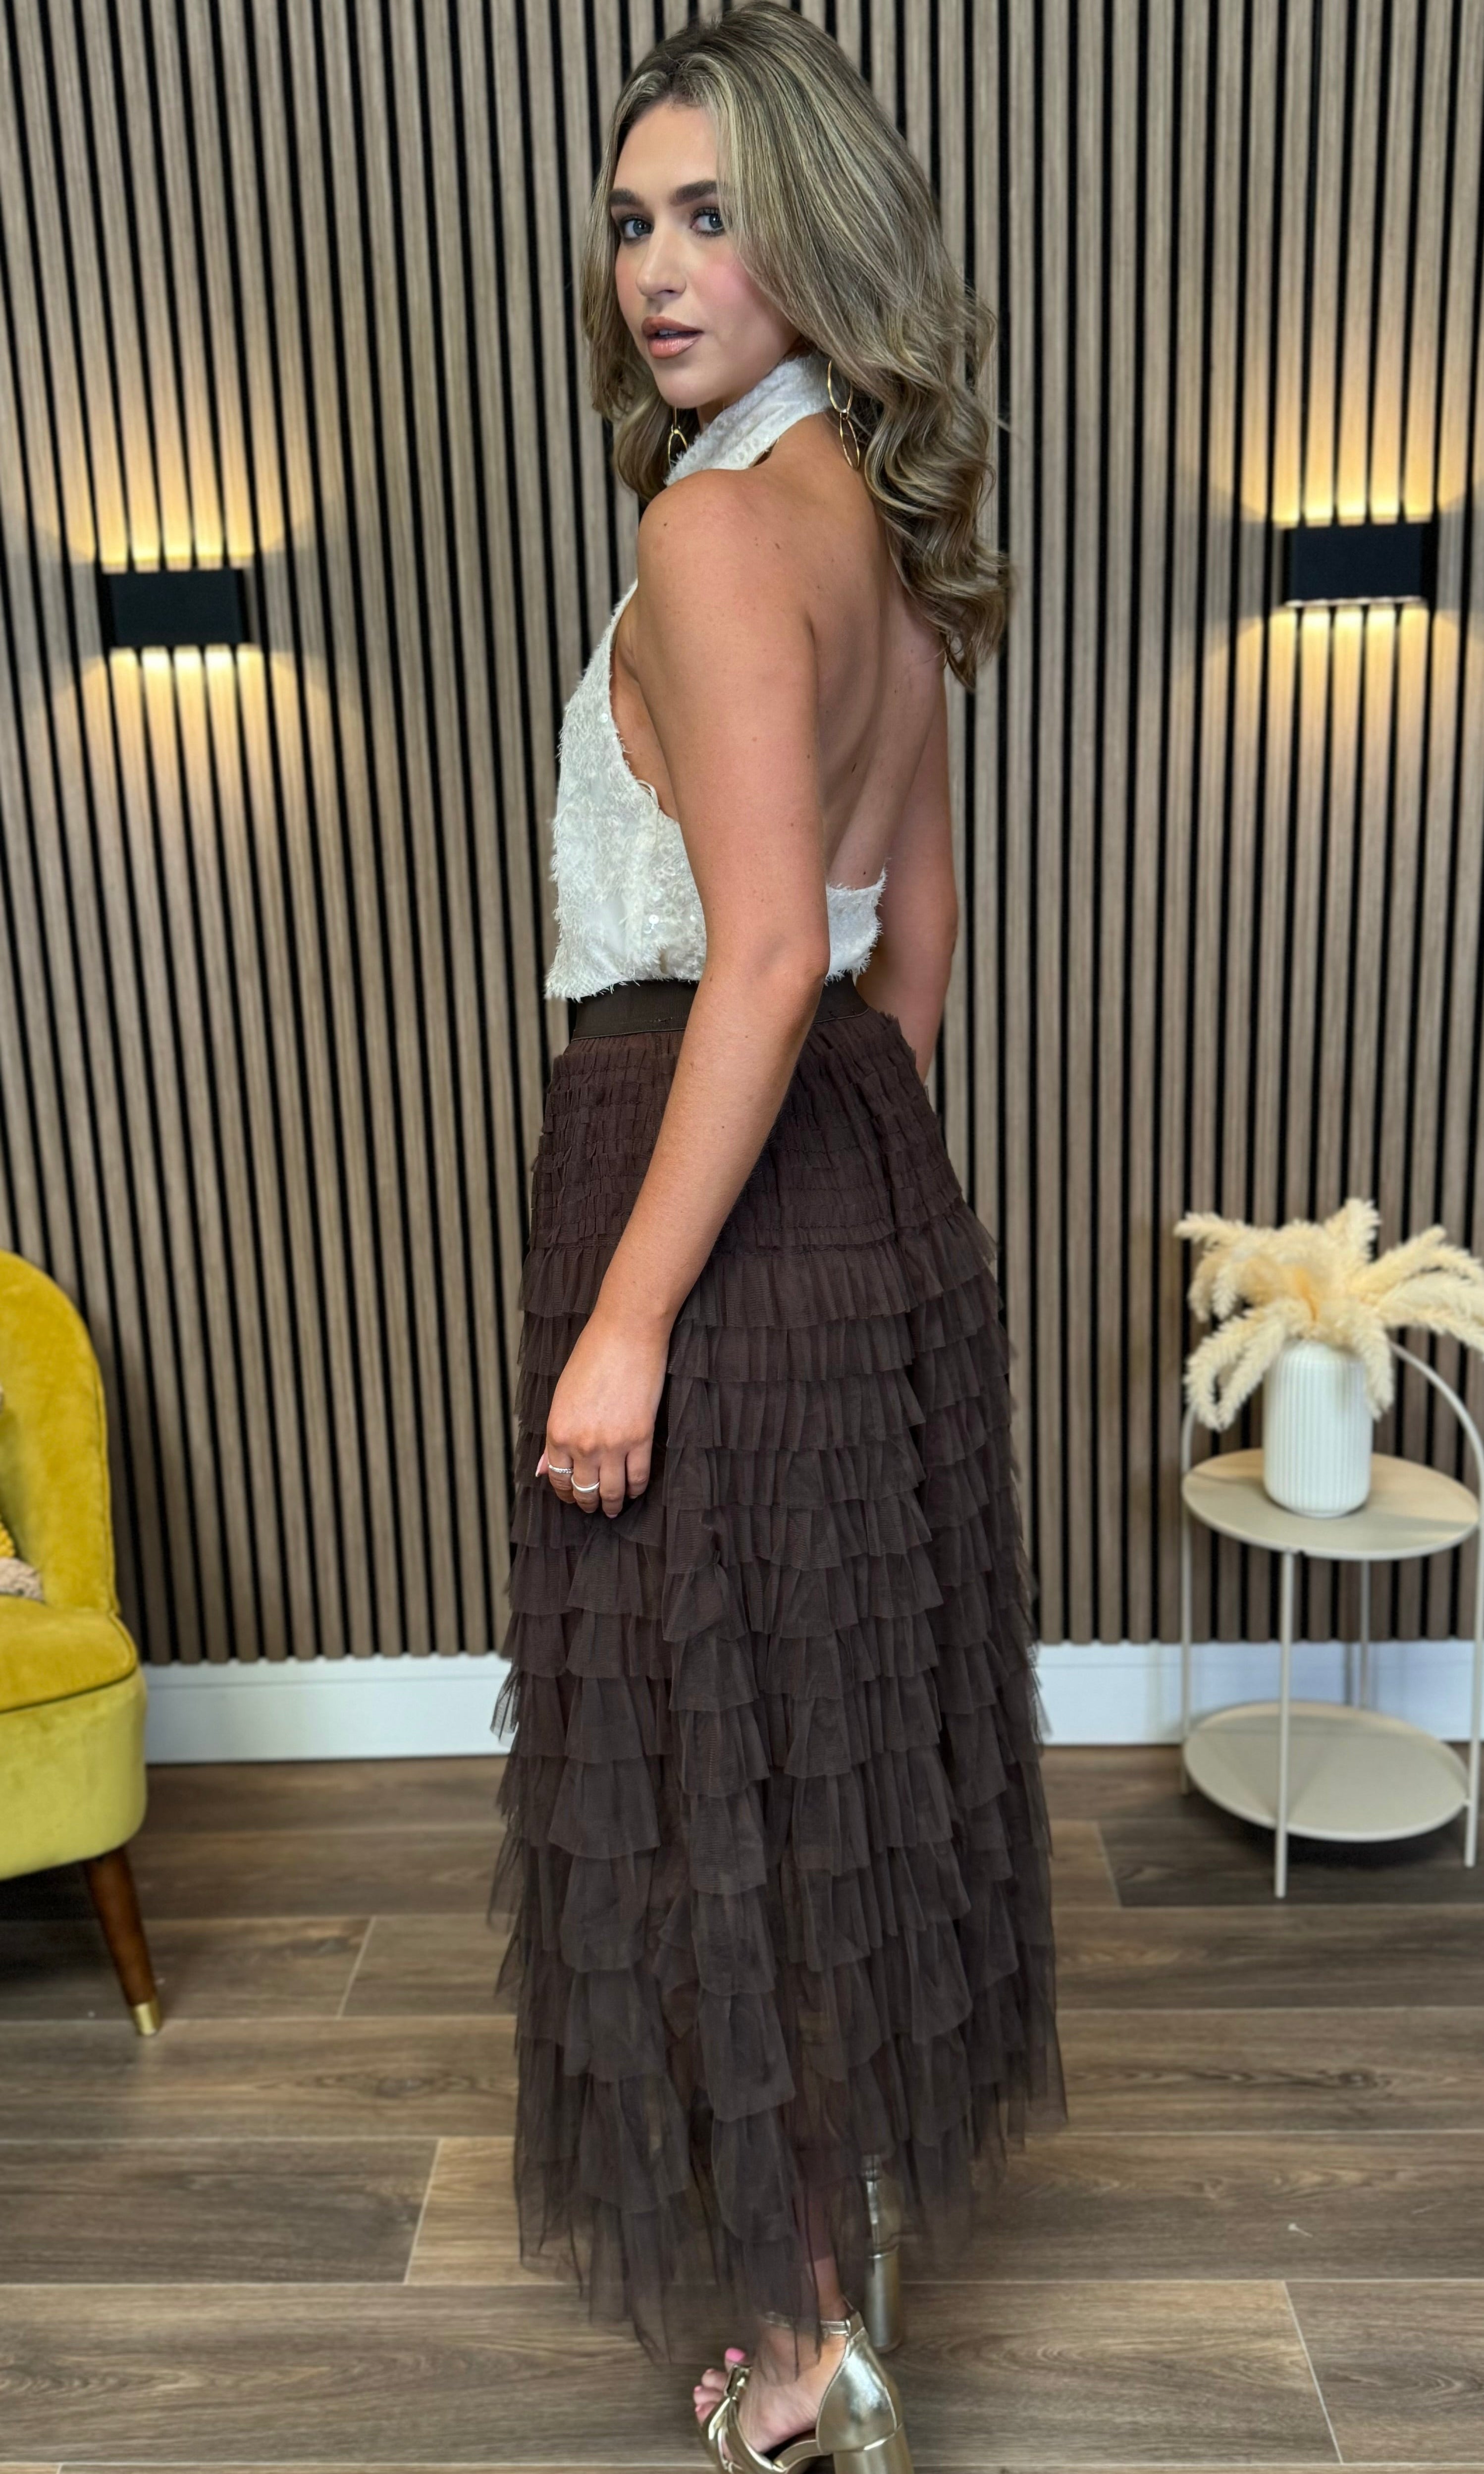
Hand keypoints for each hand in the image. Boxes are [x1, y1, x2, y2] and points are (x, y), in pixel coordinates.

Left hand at [536, 1306, 669, 1516]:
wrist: (626, 1334)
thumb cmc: (592, 1357)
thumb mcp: (561, 1396)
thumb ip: (554, 1437)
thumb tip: (542, 1470)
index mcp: (557, 1431)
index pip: (557, 1478)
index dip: (564, 1493)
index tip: (571, 1496)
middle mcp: (581, 1443)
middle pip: (584, 1490)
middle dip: (587, 1503)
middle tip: (593, 1507)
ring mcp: (612, 1444)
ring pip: (611, 1491)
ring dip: (612, 1505)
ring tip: (614, 1508)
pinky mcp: (641, 1438)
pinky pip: (638, 1478)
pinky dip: (636, 1489)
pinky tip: (635, 1491)